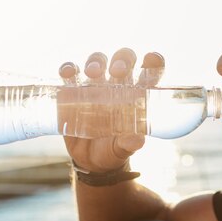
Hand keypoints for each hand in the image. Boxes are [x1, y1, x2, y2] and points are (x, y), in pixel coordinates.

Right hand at [58, 48, 164, 172]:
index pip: (149, 71)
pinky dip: (69, 69)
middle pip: (122, 59)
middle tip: (117, 71)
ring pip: (97, 61)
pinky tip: (68, 74)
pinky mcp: (73, 92)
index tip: (151, 59)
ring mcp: (95, 86)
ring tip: (93, 73)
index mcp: (137, 94)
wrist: (90, 161)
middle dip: (121, 60)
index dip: (153, 61)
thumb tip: (138, 140)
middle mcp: (117, 85)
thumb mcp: (122, 149)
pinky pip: (71, 73)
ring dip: (96, 61)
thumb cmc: (114, 150)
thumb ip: (129, 144)